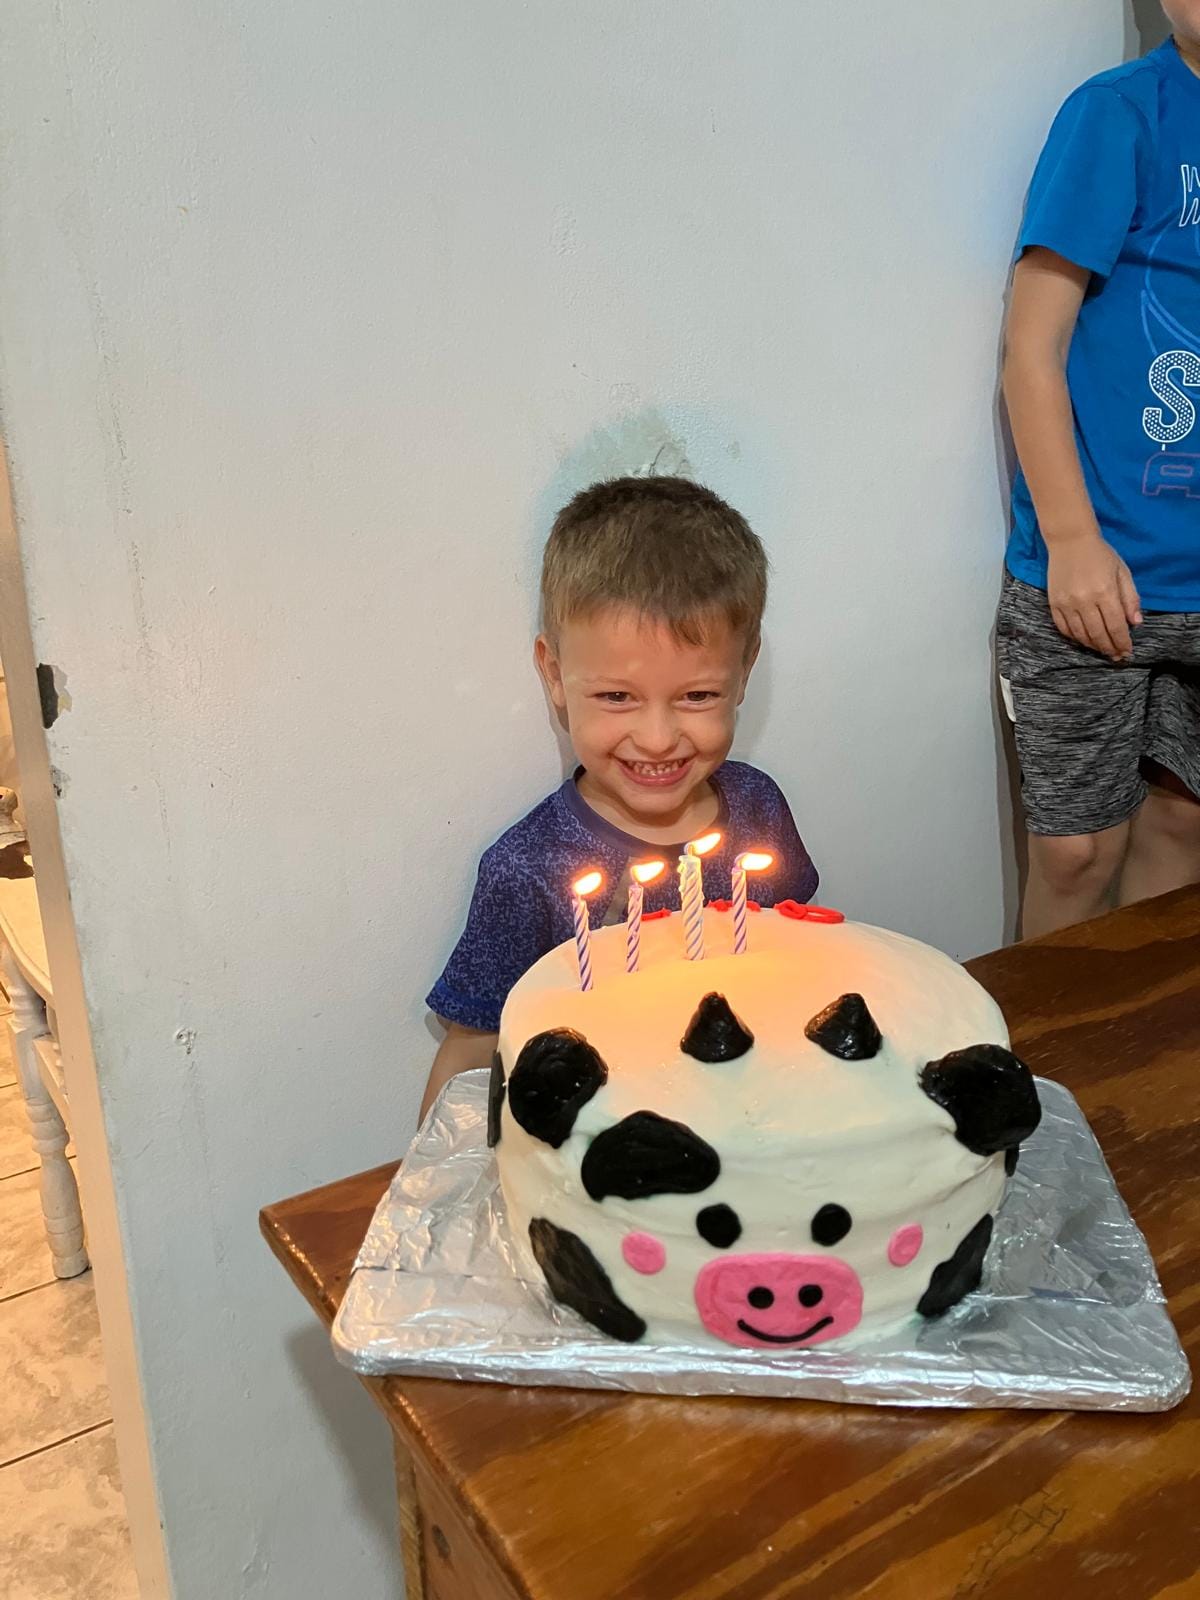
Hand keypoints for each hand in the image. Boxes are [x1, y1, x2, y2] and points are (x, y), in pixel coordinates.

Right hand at [1046, 535, 1141, 660]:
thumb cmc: (1100, 555)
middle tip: (1115, 656)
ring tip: (1101, 650)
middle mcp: (1085, 600)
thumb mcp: (1123, 572)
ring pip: (1080, 635)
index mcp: (1105, 592)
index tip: (1126, 652)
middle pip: (1098, 634)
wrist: (1070, 541)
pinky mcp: (1054, 603)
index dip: (1122, 642)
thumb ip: (1130, 598)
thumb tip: (1135, 623)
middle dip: (1109, 648)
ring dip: (1092, 646)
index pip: (1115, 626)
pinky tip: (1083, 640)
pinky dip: (1074, 638)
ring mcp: (1067, 603)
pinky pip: (1064, 628)